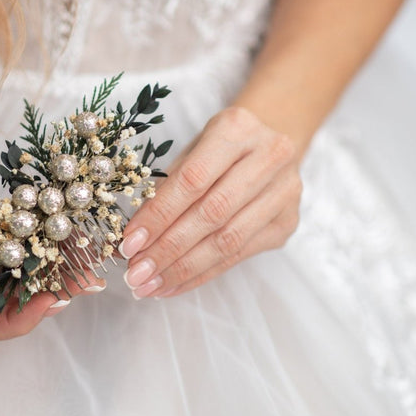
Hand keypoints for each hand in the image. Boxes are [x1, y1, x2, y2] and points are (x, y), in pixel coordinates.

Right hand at [0, 112, 102, 344]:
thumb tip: (17, 258)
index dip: (13, 321)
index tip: (48, 301)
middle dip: (40, 297)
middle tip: (80, 283)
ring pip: (14, 279)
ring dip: (48, 273)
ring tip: (84, 266)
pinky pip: (17, 249)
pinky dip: (42, 246)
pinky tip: (69, 238)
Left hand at [118, 107, 301, 297]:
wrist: (273, 139)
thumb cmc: (220, 148)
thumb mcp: (191, 152)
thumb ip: (165, 189)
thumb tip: (131, 239)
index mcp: (237, 129)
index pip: (192, 180)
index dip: (159, 215)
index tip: (129, 244)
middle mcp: (269, 157)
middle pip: (212, 214)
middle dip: (168, 249)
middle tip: (136, 273)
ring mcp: (284, 192)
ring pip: (228, 240)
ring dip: (184, 268)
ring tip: (150, 285)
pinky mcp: (287, 222)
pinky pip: (239, 255)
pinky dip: (202, 273)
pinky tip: (174, 284)